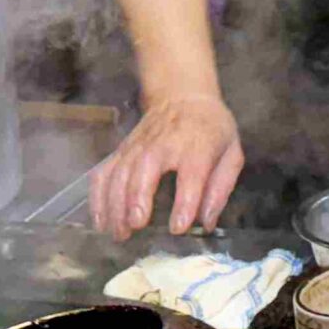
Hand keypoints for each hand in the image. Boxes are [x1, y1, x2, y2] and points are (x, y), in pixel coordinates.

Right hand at [90, 95, 242, 238]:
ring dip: (115, 204)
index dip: (185, 202)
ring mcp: (137, 146)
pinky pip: (103, 173)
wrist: (183, 96)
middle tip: (136, 227)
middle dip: (137, 199)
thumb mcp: (231, 152)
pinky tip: (100, 221)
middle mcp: (163, 144)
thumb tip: (206, 222)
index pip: (191, 173)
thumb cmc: (211, 129)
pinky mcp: (121, 151)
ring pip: (119, 174)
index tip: (177, 227)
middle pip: (145, 170)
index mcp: (197, 146)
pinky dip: (97, 197)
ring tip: (119, 232)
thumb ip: (221, 188)